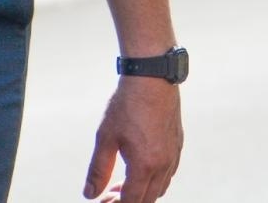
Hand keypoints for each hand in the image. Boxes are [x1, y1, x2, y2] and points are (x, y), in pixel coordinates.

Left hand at [84, 77, 182, 202]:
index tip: (103, 201)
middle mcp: (163, 164)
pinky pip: (170, 172)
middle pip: (148, 199)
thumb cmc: (127, 106)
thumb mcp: (105, 138)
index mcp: (145, 166)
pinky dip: (156, 179)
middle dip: (128, 201)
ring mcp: (173, 153)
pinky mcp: (178, 142)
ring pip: (161, 187)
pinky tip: (142, 168)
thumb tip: (90, 194)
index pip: (131, 202)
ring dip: (143, 192)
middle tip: (109, 194)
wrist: (152, 78)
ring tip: (123, 183)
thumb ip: (98, 171)